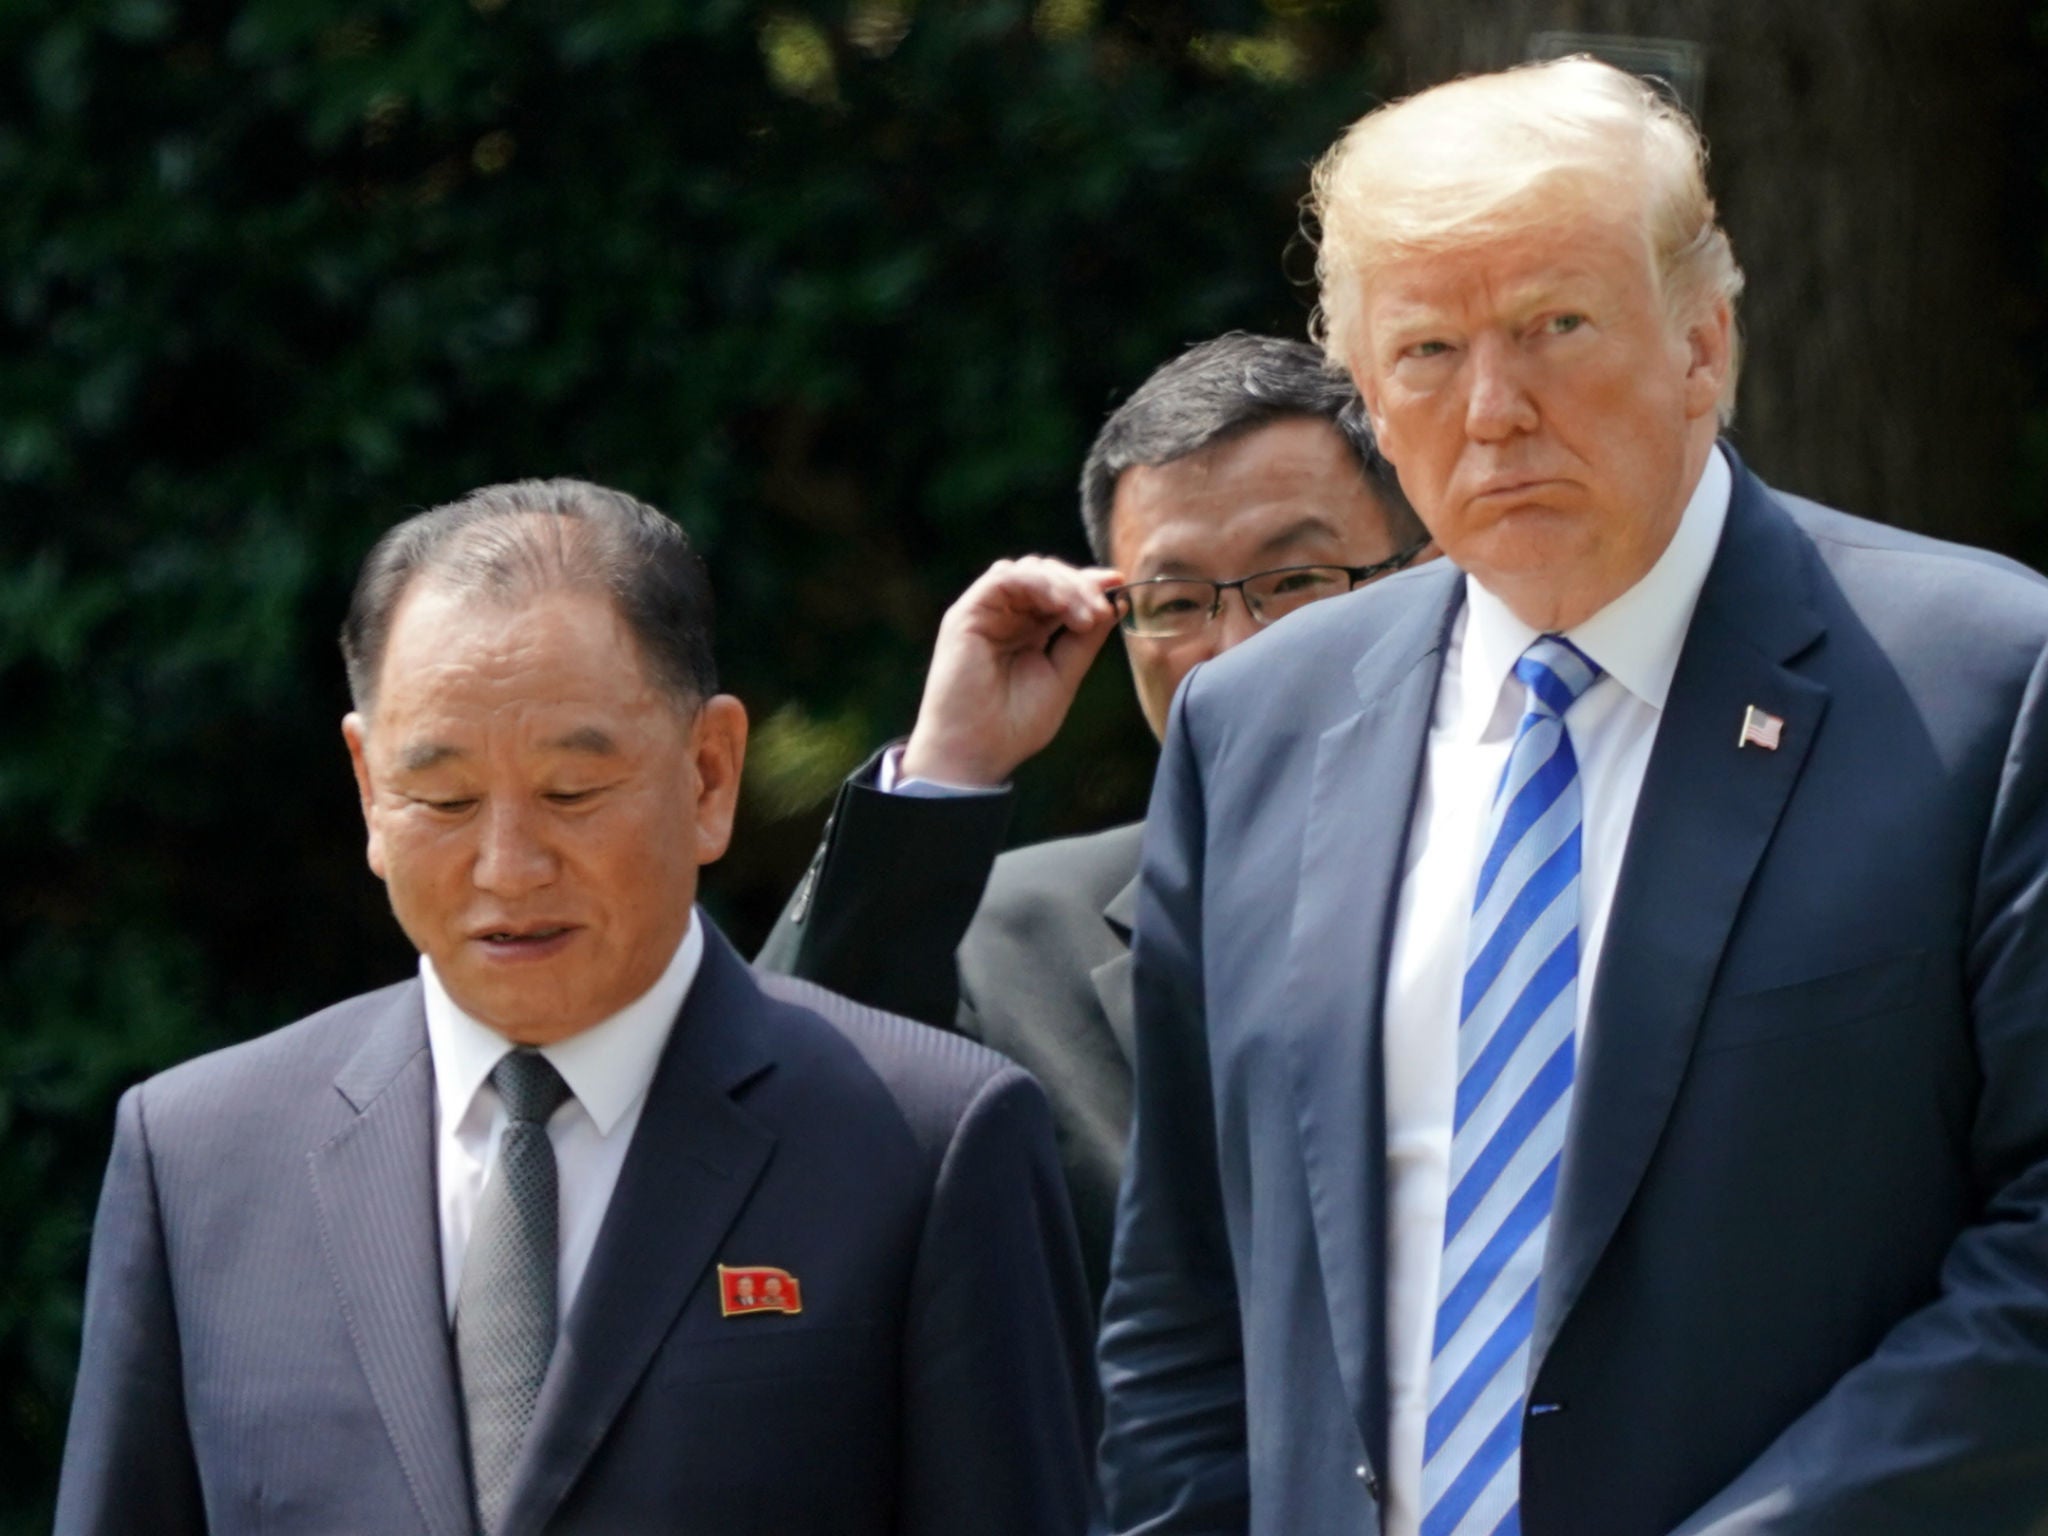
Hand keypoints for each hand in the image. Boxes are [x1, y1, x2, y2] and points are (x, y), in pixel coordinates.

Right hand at [900, 556, 1121, 787]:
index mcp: (1028, 631)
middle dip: (1080, 585)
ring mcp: (986, 613)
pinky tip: (1060, 605)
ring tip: (1085, 617)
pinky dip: (1037, 584)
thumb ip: (1085, 640)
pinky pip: (1004, 578)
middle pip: (1046, 574)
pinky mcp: (967, 614)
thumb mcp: (1063, 676)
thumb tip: (1115, 604)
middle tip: (1102, 611)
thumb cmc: (1014, 725)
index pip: (1060, 592)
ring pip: (1028, 570)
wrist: (976, 752)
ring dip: (1064, 585)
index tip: (1119, 586)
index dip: (1089, 585)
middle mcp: (1006, 617)